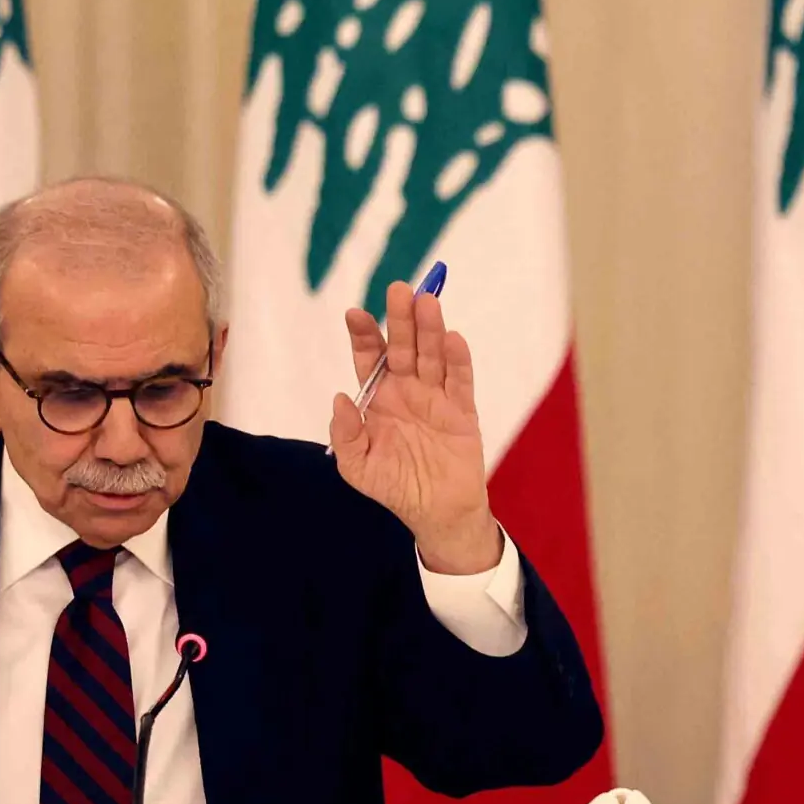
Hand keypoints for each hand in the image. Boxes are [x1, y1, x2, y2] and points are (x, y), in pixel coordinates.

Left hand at [329, 280, 500, 573]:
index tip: (354, 314)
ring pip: (432, 356)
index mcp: (379, 398)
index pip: (370, 358)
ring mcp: (436, 398)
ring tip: (427, 302)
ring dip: (430, 329)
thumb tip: (341, 397)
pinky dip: (457, 360)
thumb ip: (346, 434)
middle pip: (403, 347)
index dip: (364, 335)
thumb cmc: (394, 486)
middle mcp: (407, 390)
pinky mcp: (462, 411)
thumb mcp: (357, 467)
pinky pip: (459, 382)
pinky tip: (452, 338)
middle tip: (398, 289)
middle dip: (400, 320)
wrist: (436, 513)